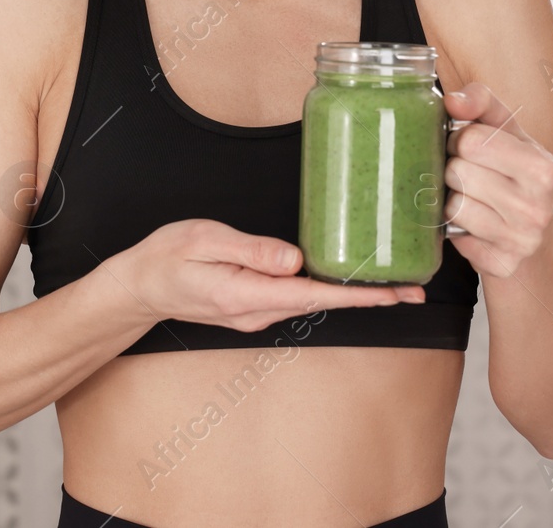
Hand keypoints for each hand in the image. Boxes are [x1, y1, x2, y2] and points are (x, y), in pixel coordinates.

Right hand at [114, 219, 424, 332]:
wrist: (138, 287)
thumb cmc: (166, 258)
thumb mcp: (203, 240)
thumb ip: (250, 250)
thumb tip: (294, 259)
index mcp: (245, 294)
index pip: (313, 295)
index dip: (357, 295)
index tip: (393, 294)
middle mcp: (256, 311)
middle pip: (322, 303)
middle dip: (368, 297)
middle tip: (414, 290)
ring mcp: (255, 313)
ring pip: (312, 302)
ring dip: (350, 295)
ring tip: (391, 284)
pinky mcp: (253, 306)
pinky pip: (297, 298)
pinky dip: (326, 290)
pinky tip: (343, 279)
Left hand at [443, 83, 552, 277]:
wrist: (536, 244)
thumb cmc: (514, 176)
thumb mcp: (507, 134)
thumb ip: (482, 104)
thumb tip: (452, 100)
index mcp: (542, 167)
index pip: (471, 139)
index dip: (458, 140)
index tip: (467, 148)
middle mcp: (538, 206)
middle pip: (457, 171)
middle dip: (453, 170)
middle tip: (468, 176)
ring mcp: (522, 240)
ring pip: (452, 206)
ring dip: (452, 201)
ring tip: (472, 201)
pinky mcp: (502, 265)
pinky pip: (454, 238)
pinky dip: (456, 232)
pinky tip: (474, 229)